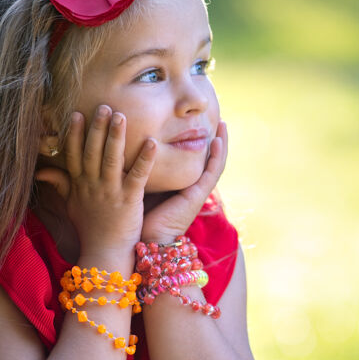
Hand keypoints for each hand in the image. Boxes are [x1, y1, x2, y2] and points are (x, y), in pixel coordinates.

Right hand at [35, 105, 156, 255]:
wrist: (104, 253)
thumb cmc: (90, 229)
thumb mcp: (71, 206)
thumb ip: (60, 185)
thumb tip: (42, 170)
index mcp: (80, 185)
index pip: (74, 155)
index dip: (74, 135)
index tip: (75, 114)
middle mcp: (93, 185)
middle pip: (92, 151)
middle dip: (96, 128)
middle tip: (103, 106)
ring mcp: (110, 191)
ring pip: (111, 158)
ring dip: (116, 136)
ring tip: (121, 116)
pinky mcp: (129, 199)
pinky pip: (137, 175)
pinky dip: (144, 158)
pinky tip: (152, 142)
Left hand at [141, 120, 227, 242]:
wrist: (145, 239)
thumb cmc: (140, 214)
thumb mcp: (145, 185)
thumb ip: (146, 169)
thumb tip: (135, 147)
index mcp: (184, 185)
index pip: (197, 160)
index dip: (201, 142)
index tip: (201, 124)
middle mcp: (194, 187)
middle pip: (210, 159)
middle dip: (216, 139)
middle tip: (219, 119)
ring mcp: (198, 191)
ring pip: (216, 163)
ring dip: (222, 143)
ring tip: (223, 124)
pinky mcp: (198, 196)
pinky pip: (212, 172)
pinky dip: (217, 156)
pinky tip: (217, 140)